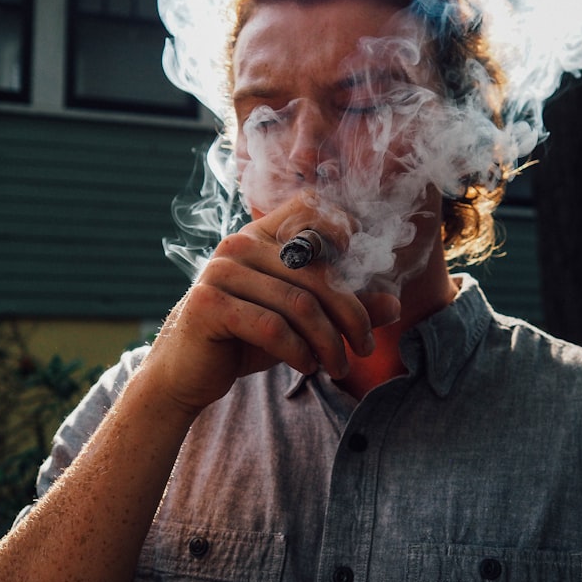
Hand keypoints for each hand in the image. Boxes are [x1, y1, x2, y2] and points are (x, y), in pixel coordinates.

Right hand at [137, 194, 400, 416]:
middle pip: (317, 272)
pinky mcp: (209, 305)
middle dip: (351, 314)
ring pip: (299, 303)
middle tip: (365, 347)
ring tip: (339, 366)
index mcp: (261, 236)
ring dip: (328, 342)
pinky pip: (272, 327)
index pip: (311, 208)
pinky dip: (299, 352)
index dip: (342, 229)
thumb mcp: (299, 321)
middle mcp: (239, 245)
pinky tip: (308, 366)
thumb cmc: (245, 339)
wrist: (187, 373)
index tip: (363, 270)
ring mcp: (221, 272)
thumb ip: (342, 307)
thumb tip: (394, 305)